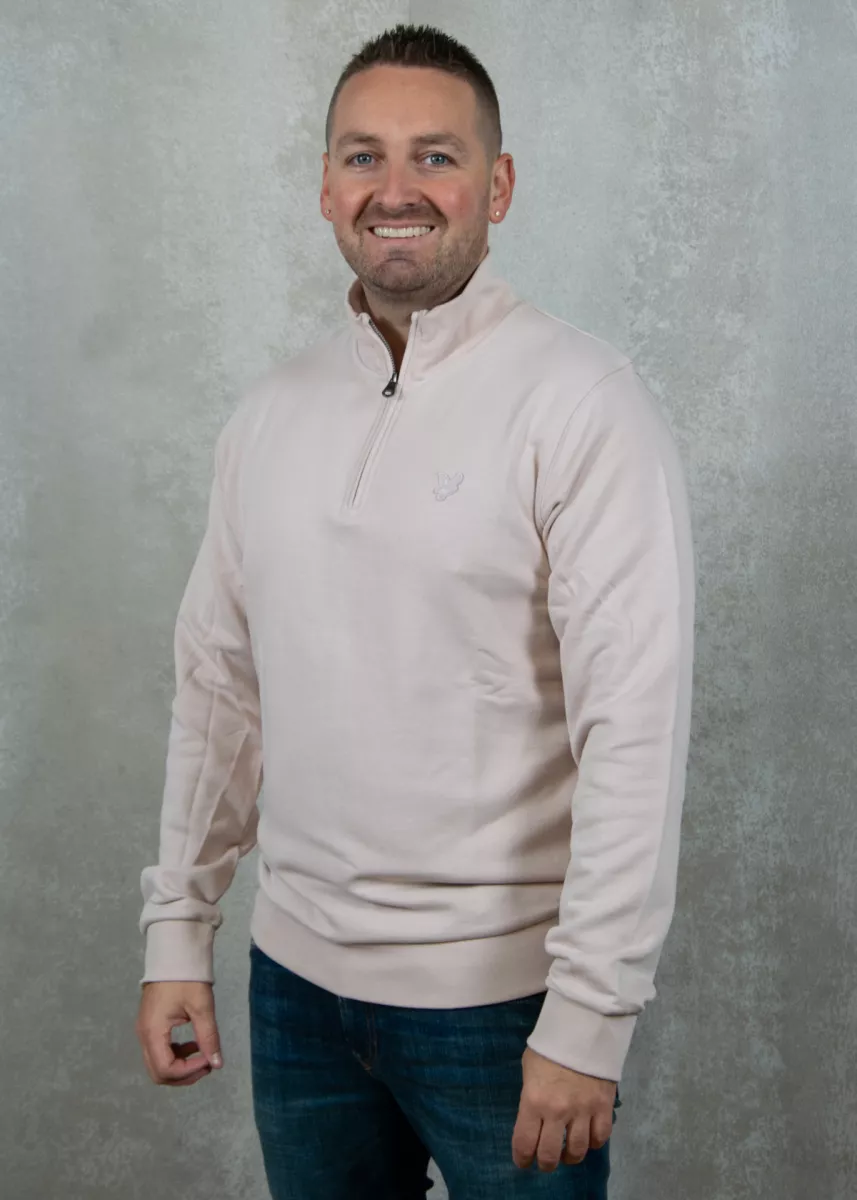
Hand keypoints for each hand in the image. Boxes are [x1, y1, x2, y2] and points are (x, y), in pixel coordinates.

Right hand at [136, 981, 222, 1086]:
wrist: (173, 953)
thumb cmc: (187, 978)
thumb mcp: (201, 1006)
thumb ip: (208, 1037)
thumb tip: (217, 1063)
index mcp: (153, 1031)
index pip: (165, 1069)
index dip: (188, 1072)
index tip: (208, 1060)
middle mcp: (144, 1035)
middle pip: (158, 1073)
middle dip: (184, 1075)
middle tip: (206, 1064)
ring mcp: (145, 1030)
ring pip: (158, 1064)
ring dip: (180, 1066)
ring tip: (202, 1054)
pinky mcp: (150, 1025)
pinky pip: (159, 1051)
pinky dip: (175, 1055)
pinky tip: (192, 1045)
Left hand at [511, 1047, 615, 1171]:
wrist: (583, 1028)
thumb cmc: (550, 1046)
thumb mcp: (529, 1068)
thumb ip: (530, 1096)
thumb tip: (532, 1118)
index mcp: (534, 1101)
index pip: (524, 1144)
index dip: (522, 1158)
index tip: (523, 1161)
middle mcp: (558, 1112)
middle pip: (550, 1155)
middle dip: (545, 1163)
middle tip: (545, 1160)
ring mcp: (583, 1111)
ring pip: (577, 1152)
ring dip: (570, 1157)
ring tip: (566, 1152)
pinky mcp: (603, 1107)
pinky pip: (600, 1138)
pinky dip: (593, 1143)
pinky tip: (587, 1138)